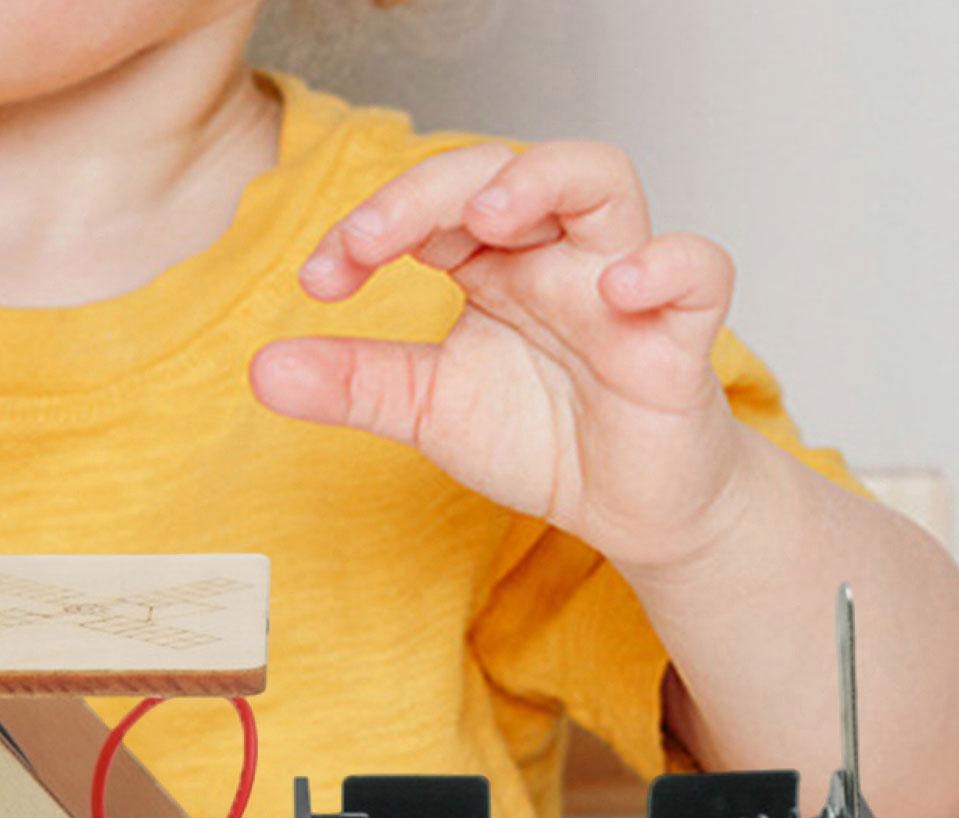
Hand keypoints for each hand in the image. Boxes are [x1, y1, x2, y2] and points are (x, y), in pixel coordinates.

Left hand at [250, 140, 748, 572]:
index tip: (319, 278)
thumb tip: (260, 369)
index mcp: (494, 265)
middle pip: (506, 169)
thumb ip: (354, 384)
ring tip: (488, 218)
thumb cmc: (542, 437)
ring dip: (543, 181)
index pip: (431, 206)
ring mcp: (621, 286)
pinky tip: (617, 289)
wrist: (629, 508)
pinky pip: (699, 270)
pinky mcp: (682, 335)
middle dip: (432, 191)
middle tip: (369, 242)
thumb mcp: (429, 410)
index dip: (371, 225)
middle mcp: (554, 257)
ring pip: (603, 181)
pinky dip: (665, 266)